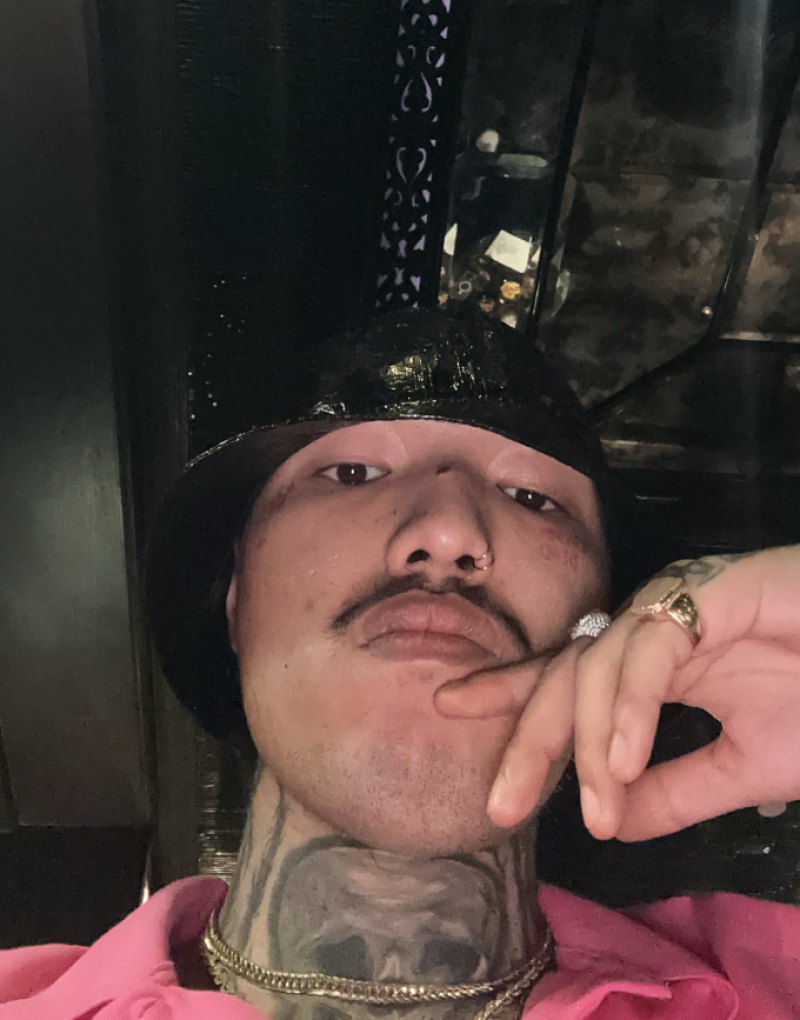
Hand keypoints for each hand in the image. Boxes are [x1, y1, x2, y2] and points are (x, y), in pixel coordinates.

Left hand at [435, 546, 799, 841]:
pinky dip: (630, 706)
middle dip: (527, 737)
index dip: (509, 691)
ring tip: (596, 807)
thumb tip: (608, 824)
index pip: (567, 677)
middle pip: (566, 676)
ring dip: (591, 742)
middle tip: (498, 806)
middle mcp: (654, 628)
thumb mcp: (742, 768)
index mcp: (654, 664)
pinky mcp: (711, 591)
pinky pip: (649, 648)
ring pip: (599, 664)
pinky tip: (622, 757)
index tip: (451, 708)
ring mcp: (678, 605)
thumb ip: (675, 791)